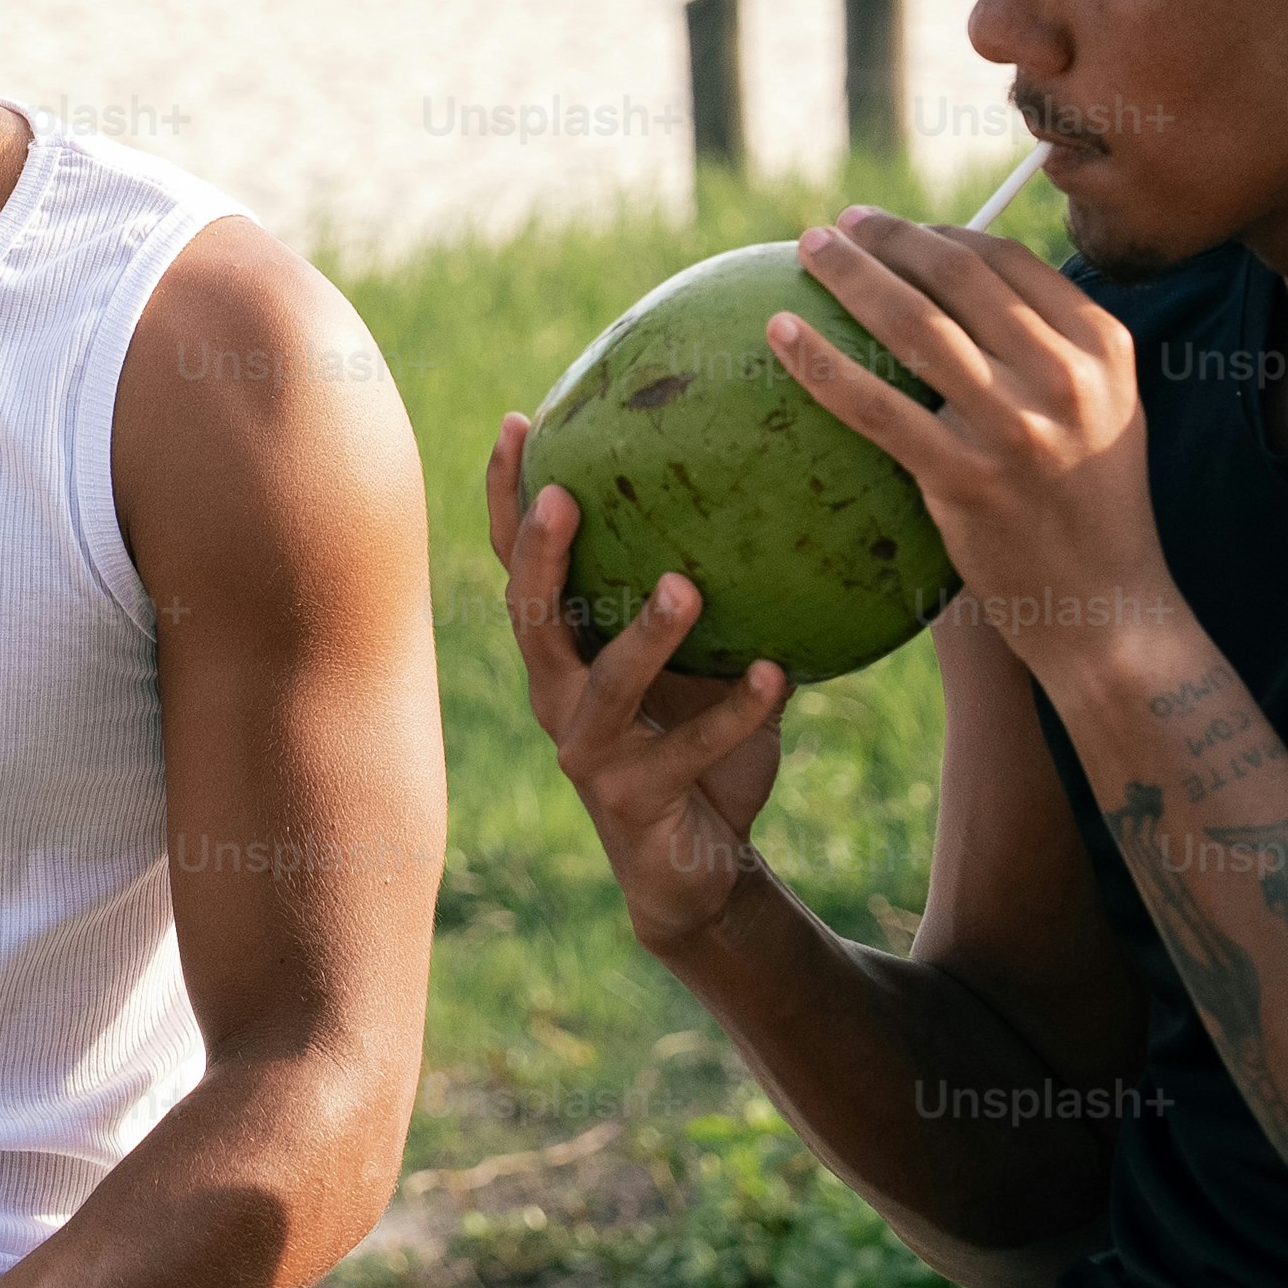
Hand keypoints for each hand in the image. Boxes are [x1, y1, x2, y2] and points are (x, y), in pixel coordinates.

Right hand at [489, 417, 792, 952]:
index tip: (518, 422)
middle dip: (540, 555)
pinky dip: (737, 713)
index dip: (507, 498)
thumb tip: (770, 484)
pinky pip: (690, 751)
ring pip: (606, 686)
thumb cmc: (698, 743)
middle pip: (530, 617)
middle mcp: (559, 696)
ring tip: (684, 587)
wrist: (697, 865)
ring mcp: (590, 753)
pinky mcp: (635, 801)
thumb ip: (712, 593)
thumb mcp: (701, 659)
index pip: (518, 565)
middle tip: (563, 495)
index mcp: (563, 652)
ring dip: (646, 635)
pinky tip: (779, 674)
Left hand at [769, 207, 1166, 643]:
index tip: (891, 228)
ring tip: (807, 249)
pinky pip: (875, 407)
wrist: (1107, 608)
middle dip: (889, 238)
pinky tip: (779, 333)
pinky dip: (820, 362)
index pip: (1008, 261)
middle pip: (957, 277)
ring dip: (851, 275)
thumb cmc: (1091, 506)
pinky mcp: (966, 479)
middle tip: (838, 225)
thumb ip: (1050, 350)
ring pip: (914, 327)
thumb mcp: (1104, 411)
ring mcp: (1015, 428)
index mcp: (1100, 348)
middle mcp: (1064, 377)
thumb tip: (956, 285)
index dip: (941, 233)